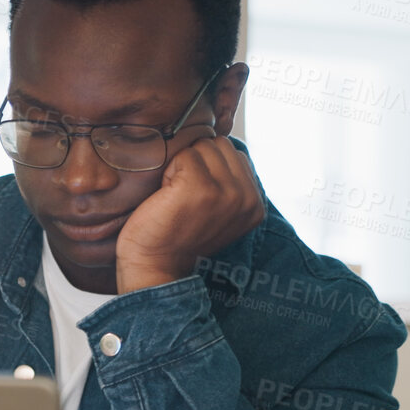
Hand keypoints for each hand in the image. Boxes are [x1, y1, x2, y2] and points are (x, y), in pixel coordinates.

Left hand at [115, 132, 264, 293]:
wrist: (154, 265)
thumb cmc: (177, 235)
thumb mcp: (217, 211)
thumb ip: (229, 183)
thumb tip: (221, 144)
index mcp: (255, 203)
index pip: (235, 154)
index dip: (209, 167)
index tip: (197, 198)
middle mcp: (247, 198)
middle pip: (220, 145)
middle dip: (198, 162)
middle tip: (184, 196)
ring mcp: (227, 192)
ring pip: (203, 146)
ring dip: (184, 166)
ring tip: (176, 196)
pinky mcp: (201, 188)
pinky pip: (185, 155)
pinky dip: (169, 171)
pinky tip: (167, 196)